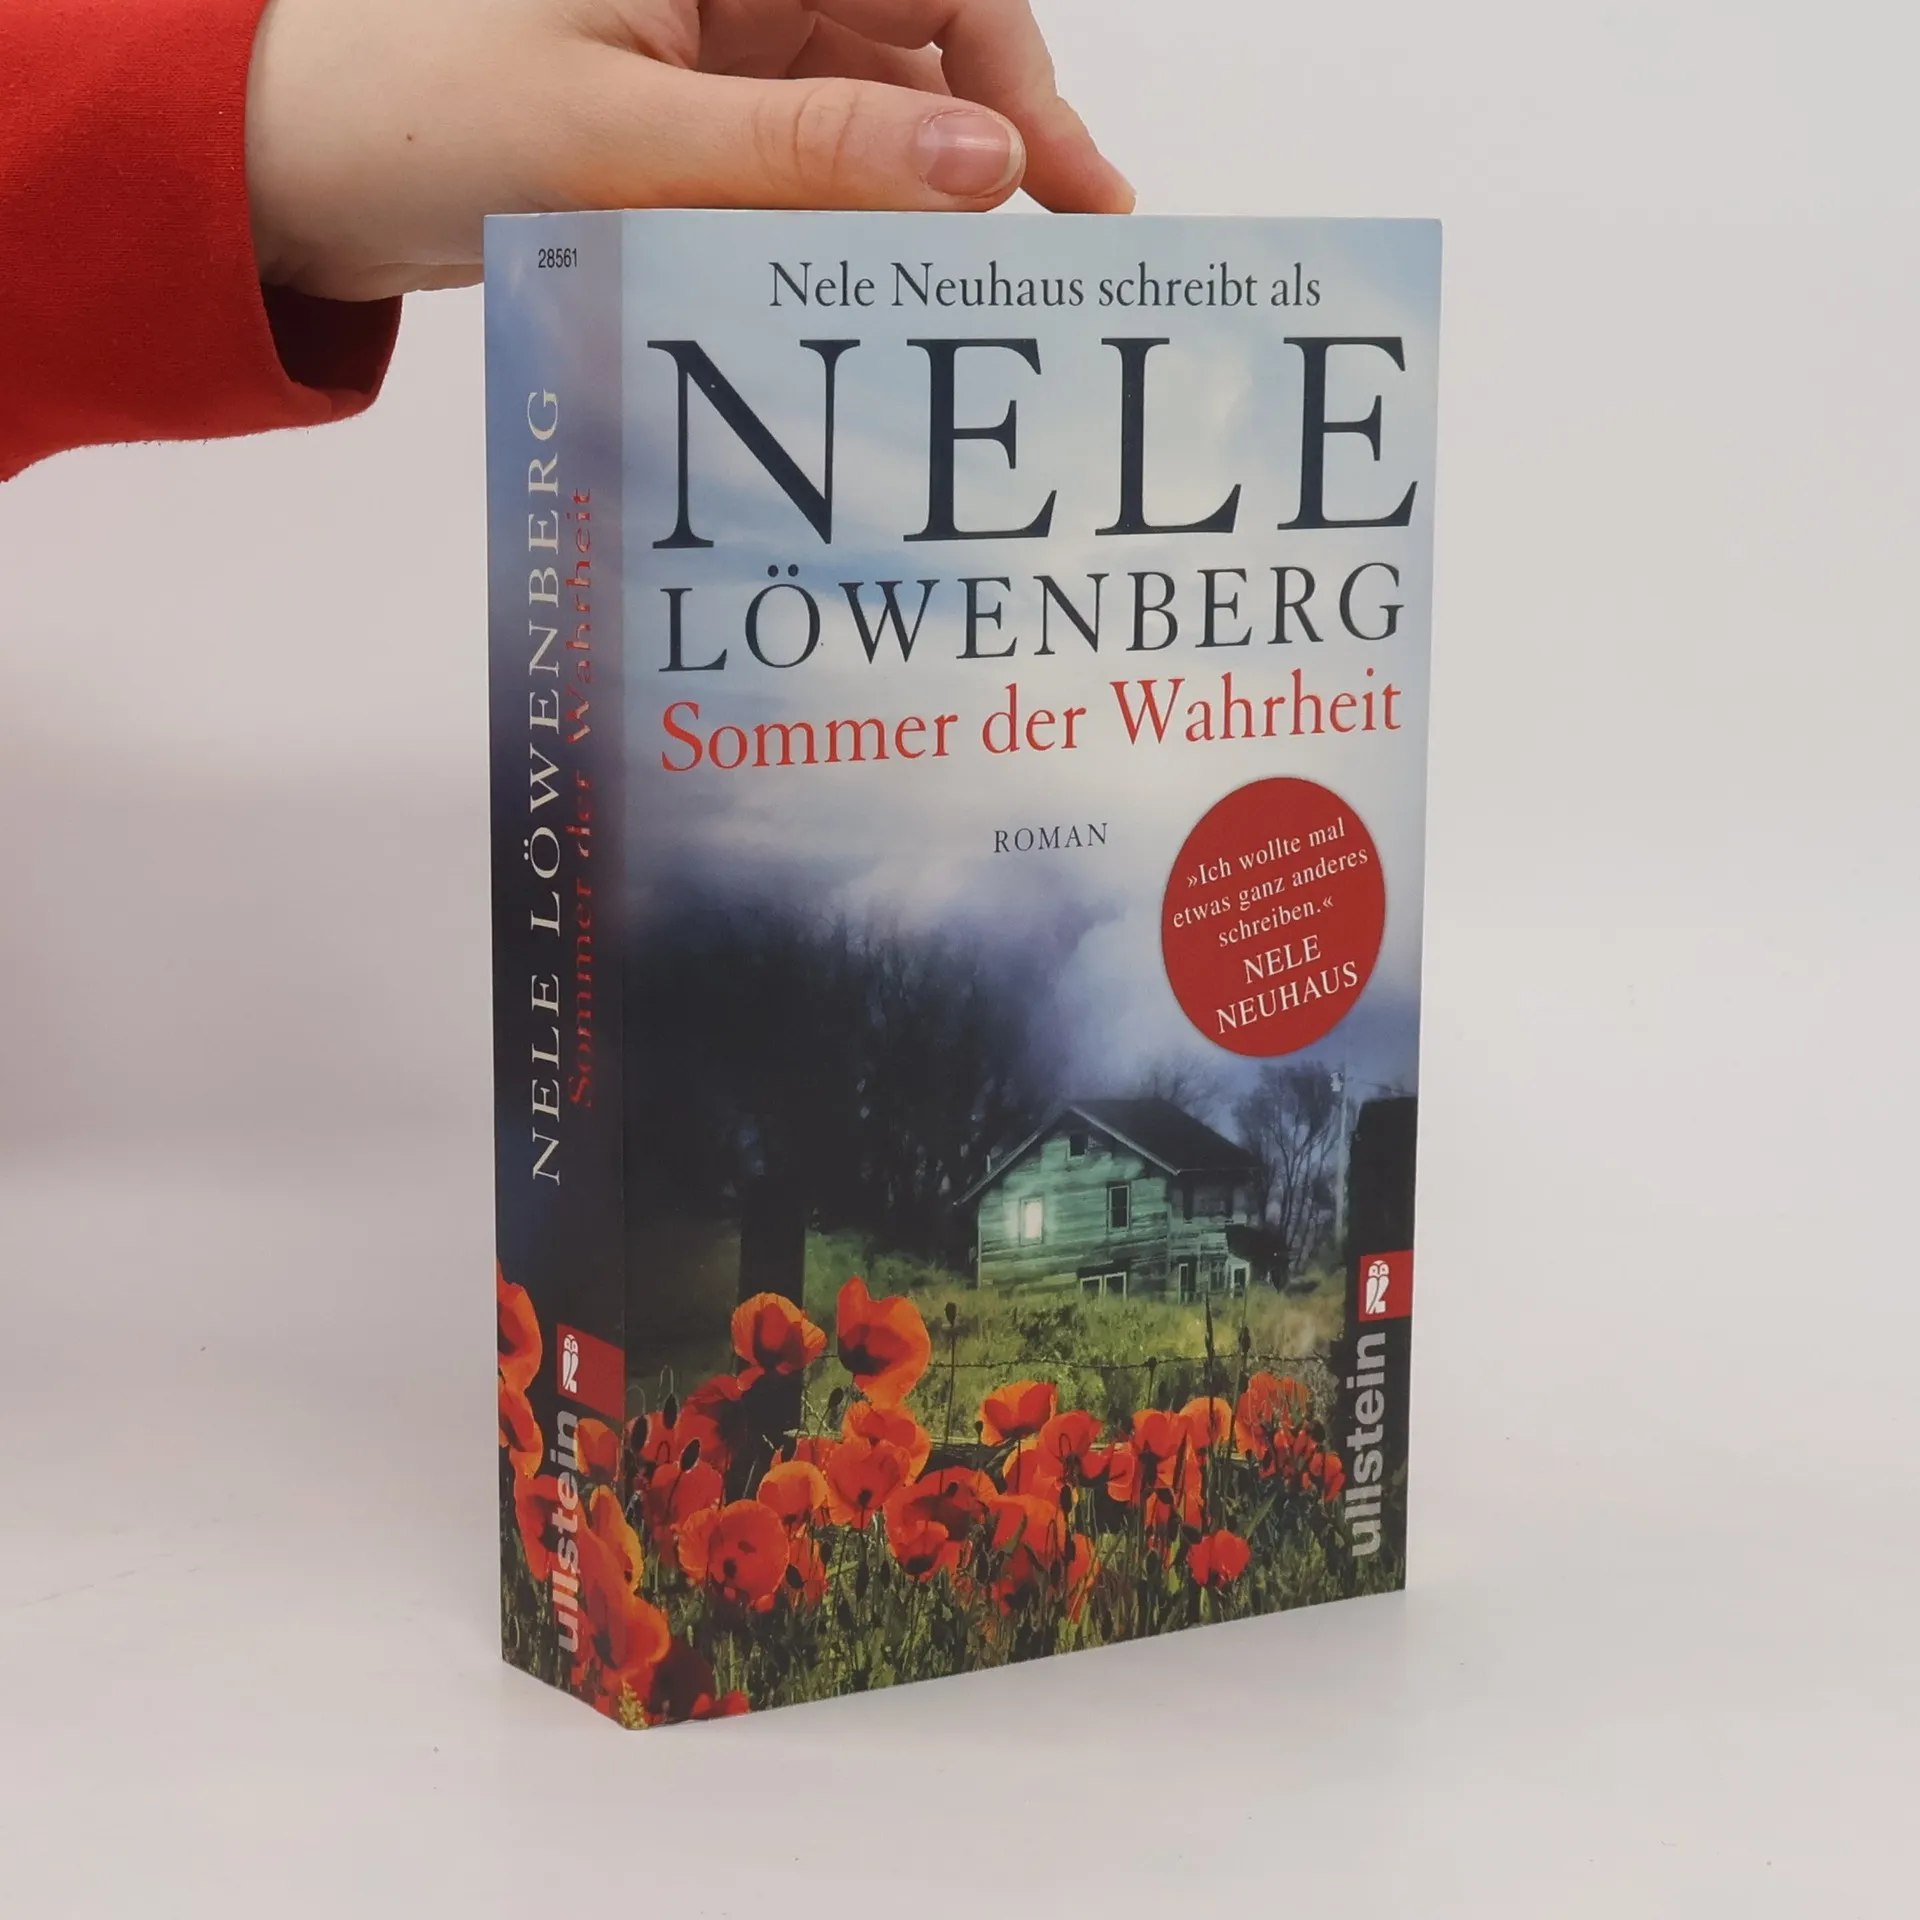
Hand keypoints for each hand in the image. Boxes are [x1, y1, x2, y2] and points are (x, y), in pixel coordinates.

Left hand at [246, 0, 1133, 302]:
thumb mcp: (627, 137)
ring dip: (919, 206)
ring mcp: (720, 55)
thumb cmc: (419, 113)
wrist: (294, 172)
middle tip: (1061, 258)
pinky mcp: (694, 126)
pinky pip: (806, 172)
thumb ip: (809, 155)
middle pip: (921, 49)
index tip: (1066, 185)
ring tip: (962, 302)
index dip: (1017, 75)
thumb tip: (983, 168)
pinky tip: (874, 291)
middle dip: (994, 150)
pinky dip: (844, 231)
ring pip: (872, 123)